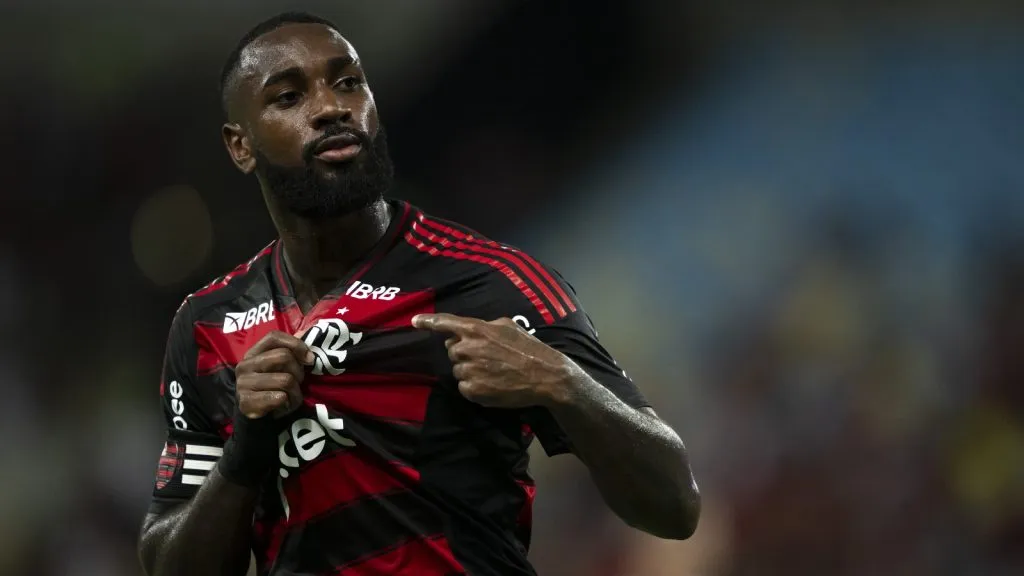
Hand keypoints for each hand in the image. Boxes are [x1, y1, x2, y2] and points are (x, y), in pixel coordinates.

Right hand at [235, 330, 312, 418]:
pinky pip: (280, 397)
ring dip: (296, 392)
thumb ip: (290, 350)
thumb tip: (306, 332)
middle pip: (283, 357)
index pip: (274, 337)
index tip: (309, 359)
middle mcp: (245, 365)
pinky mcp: (246, 402)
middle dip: (298, 372)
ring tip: (291, 397)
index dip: (296, 344)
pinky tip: (283, 406)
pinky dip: (288, 403)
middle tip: (297, 383)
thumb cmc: (272, 388)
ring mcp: (243, 383)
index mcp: (253, 353)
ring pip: (285, 380)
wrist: (256, 417)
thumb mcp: (280, 368)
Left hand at [412, 313, 574, 407]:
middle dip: (464, 353)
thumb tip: (471, 330)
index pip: (445, 323)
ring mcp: (469, 370)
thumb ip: (485, 326)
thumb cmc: (529, 349)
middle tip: (486, 358)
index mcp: (476, 329)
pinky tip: (492, 385)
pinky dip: (474, 387)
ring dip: (470, 371)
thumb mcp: (508, 326)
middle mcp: (468, 348)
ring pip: (457, 370)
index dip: (428, 321)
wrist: (546, 376)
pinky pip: (464, 387)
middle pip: (451, 351)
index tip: (415, 321)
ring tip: (493, 372)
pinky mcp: (473, 390)